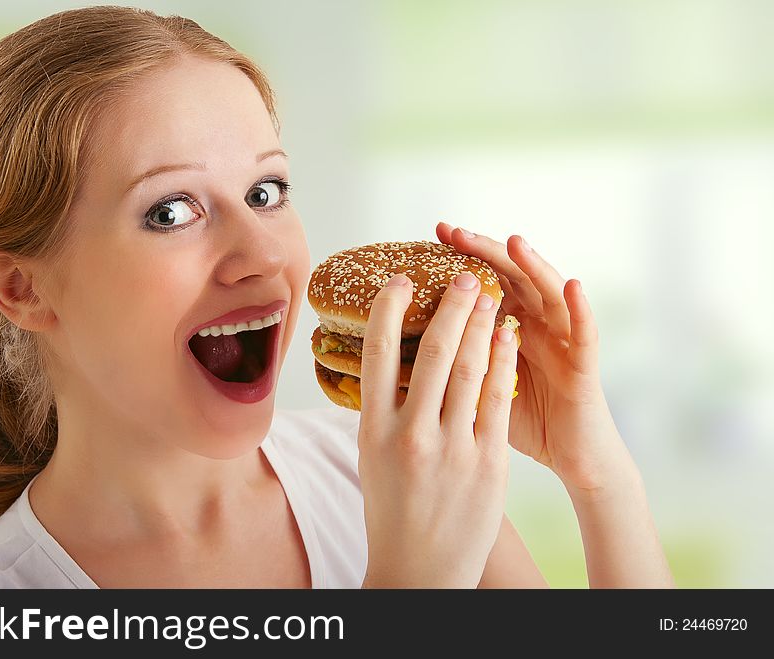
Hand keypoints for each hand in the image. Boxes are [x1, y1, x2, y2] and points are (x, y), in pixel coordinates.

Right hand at [358, 269, 518, 587]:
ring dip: (481, 325)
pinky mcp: (488, 464)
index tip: (401, 280)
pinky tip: (507, 336)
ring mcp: (452, 450)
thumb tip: (394, 362)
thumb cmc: (392, 509)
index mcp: (373, 431)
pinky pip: (497, 401)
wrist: (419, 569)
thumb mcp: (373, 458)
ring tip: (488, 295)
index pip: (376, 355)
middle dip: (450, 308)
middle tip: (463, 276)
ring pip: (468, 371)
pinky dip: (502, 362)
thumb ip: (386, 411)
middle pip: (431, 354)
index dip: (388, 310)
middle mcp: (410, 435)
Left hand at [435, 222, 638, 498]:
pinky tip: (572, 285)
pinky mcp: (585, 367)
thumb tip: (403, 352)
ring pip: (550, 295)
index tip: (432, 237)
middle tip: (456, 232)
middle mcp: (536, 326)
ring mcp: (562, 342)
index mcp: (507, 327)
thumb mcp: (477, 386)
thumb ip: (454, 362)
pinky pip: (587, 334)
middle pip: (512, 278)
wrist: (568, 458)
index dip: (461, 259)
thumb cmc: (520, 422)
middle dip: (486, 252)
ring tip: (514, 242)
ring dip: (534, 266)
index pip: (484, 282)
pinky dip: (581, 309)